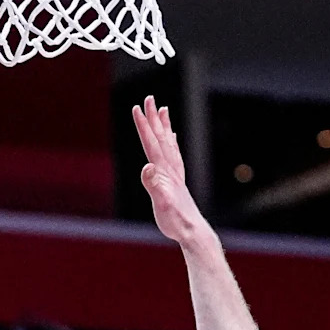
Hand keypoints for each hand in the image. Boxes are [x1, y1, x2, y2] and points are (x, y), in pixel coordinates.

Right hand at [133, 97, 205, 242]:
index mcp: (164, 172)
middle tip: (149, 98)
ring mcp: (176, 174)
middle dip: (154, 118)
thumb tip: (147, 167)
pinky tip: (172, 139)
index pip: (151, 144)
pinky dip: (172, 143)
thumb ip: (154, 185)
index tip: (137, 108)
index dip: (143, 126)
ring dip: (164, 126)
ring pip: (169, 144)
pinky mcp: (177, 182)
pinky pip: (174, 156)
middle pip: (161, 138)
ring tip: (163, 110)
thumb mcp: (161, 204)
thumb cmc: (175, 221)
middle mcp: (171, 169)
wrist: (192, 231)